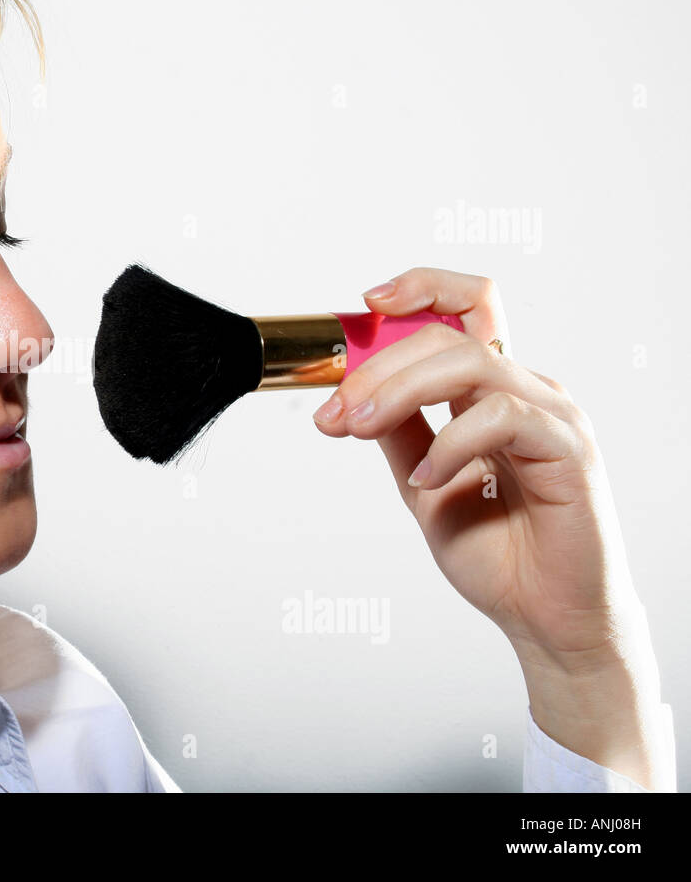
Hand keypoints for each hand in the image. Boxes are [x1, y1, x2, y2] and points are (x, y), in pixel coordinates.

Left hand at [311, 267, 670, 788]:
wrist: (542, 616)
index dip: (419, 288)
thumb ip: (398, 433)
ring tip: (360, 429)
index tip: (365, 305)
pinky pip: (501, 416)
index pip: (467, 306)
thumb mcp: (421, 481)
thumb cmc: (495, 550)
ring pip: (471, 362)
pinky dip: (451, 444)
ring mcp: (552, 416)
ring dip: (399, 391)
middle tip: (337, 410)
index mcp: (492, 390)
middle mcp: (526, 391)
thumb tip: (350, 394)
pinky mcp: (568, 450)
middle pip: (450, 333)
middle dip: (378, 364)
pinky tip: (426, 481)